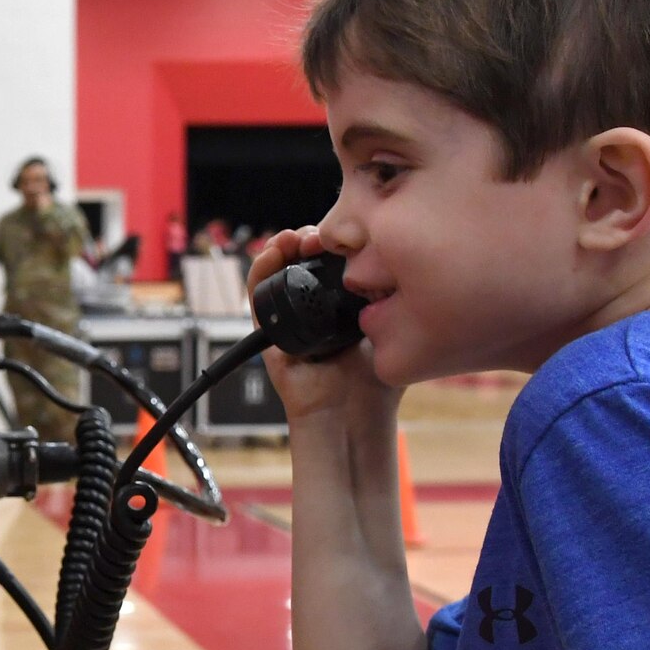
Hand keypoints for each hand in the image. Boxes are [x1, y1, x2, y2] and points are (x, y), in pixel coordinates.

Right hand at [247, 227, 396, 424]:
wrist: (354, 418)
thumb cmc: (376, 385)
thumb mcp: (392, 329)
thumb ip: (392, 297)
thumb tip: (389, 259)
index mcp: (340, 309)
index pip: (329, 263)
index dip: (331, 242)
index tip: (343, 231)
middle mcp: (313, 314)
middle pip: (301, 264)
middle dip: (308, 241)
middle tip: (319, 235)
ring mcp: (289, 325)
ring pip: (276, 276)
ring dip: (281, 250)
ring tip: (294, 237)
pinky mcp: (269, 338)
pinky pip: (258, 301)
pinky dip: (260, 273)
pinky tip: (273, 254)